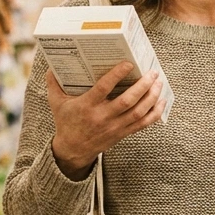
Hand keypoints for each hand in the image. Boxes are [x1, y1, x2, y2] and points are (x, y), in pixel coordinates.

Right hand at [47, 62, 166, 179]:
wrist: (73, 150)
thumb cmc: (66, 122)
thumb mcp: (56, 103)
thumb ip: (54, 83)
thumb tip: (51, 65)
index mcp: (87, 106)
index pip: (104, 88)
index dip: (117, 75)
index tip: (128, 64)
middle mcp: (103, 117)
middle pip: (128, 101)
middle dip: (143, 86)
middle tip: (153, 72)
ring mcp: (115, 127)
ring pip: (139, 112)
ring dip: (152, 97)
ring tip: (159, 83)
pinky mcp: (122, 133)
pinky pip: (143, 124)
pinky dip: (155, 113)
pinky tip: (162, 101)